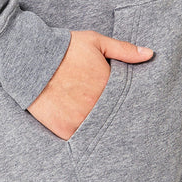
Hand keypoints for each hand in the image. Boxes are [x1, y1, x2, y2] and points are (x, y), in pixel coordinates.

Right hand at [27, 30, 153, 140]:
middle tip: (111, 117)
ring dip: (98, 127)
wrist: (30, 60)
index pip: (127, 100)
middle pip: (113, 118)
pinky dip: (80, 135)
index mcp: (108, 86)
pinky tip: (79, 127)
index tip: (126, 104)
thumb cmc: (63, 49)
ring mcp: (80, 120)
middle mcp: (97, 106)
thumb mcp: (95, 42)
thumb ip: (124, 50)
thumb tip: (150, 54)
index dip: (126, 102)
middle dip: (114, 117)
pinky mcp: (64, 129)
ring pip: (97, 130)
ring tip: (96, 123)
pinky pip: (78, 139)